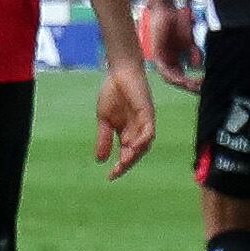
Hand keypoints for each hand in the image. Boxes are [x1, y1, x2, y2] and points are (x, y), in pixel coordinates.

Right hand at [94, 53, 156, 178]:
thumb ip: (104, 138)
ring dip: (135, 155)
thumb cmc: (112, 93)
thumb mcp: (104, 120)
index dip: (120, 167)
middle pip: (136, 153)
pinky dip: (143, 140)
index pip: (125, 154)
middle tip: (116, 172)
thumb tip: (100, 160)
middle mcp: (138, 131)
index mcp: (127, 133)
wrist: (118, 73)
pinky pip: (149, 131)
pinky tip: (134, 146)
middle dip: (127, 164)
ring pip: (144, 145)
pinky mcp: (148, 114)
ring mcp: (144, 123)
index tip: (110, 177)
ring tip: (124, 163)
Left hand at [141, 0, 202, 88]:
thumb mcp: (189, 40)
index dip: (192, 82)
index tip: (202, 85)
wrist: (166, 8)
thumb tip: (197, 65)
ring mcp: (160, 58)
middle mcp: (167, 60)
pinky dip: (172, 75)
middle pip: (176, 79)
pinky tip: (181, 78)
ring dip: (181, 82)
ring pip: (169, 77)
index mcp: (174, 59)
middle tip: (198, 88)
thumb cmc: (177, 22)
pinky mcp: (156, 54)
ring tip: (192, 84)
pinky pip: (163, 69)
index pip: (182, 76)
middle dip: (188, 86)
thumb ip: (194, 53)